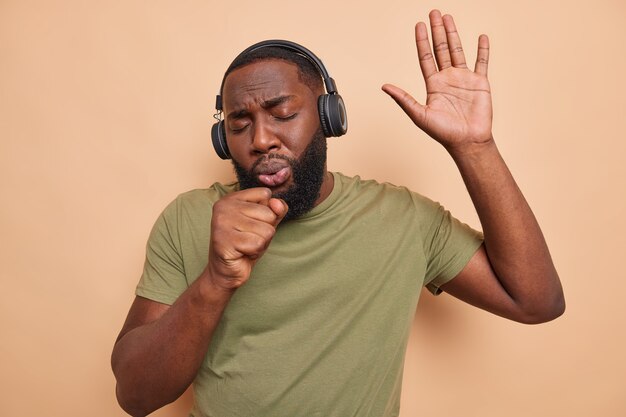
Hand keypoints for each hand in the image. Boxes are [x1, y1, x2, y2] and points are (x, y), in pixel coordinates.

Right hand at [207, 187, 287, 289]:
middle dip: (264, 231)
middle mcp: (224, 207)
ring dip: (260, 243)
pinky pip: (258, 244)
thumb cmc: (246, 245)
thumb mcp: (265, 223)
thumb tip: (277, 204)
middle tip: (248, 239)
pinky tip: (242, 253)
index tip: (251, 224)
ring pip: (266, 230)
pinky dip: (255, 252)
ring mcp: (222, 223)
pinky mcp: (224, 241)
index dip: (266, 214)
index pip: (265, 194)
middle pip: (268, 214)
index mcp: (232, 198)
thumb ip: (276, 209)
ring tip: (246, 246)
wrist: (227, 270)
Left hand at [382, 10, 492, 152]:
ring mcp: (464, 79)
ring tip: (448, 17)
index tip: (418, 25)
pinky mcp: (480, 83)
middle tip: (433, 12)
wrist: (467, 142)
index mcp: (433, 85)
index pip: (425, 57)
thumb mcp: (420, 115)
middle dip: (436, 30)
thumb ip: (403, 99)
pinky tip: (482, 36)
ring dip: (453, 34)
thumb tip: (384, 86)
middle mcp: (447, 79)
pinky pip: (482, 62)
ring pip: (458, 50)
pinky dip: (483, 49)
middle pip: (440, 49)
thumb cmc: (443, 133)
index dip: (422, 41)